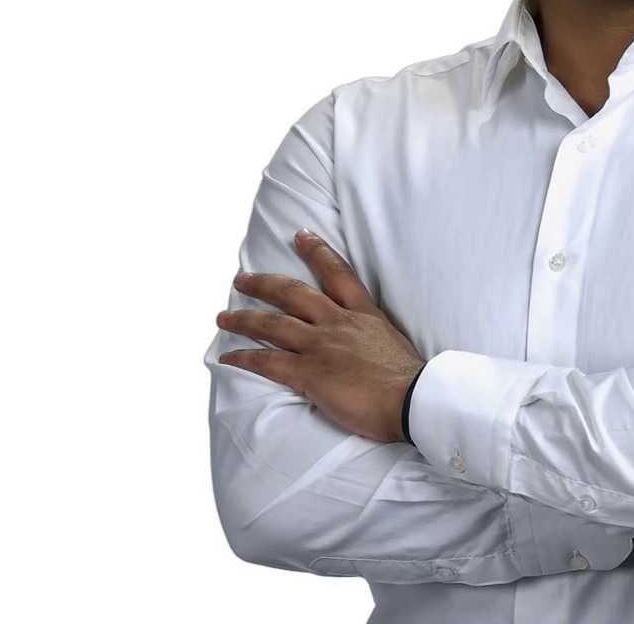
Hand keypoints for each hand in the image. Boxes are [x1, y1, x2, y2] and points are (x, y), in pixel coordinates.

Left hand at [217, 230, 423, 442]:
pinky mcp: (308, 373)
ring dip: (244, 320)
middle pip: (293, 293)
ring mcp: (320, 346)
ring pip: (272, 324)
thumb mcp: (394, 342)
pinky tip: (228, 358)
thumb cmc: (409, 380)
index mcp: (363, 314)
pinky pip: (267, 362)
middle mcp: (338, 323)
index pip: (337, 273)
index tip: (301, 235)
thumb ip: (372, 336)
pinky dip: (244, 358)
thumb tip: (365, 342)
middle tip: (241, 279)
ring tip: (223, 317)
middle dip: (263, 284)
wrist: (410, 399)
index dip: (317, 252)